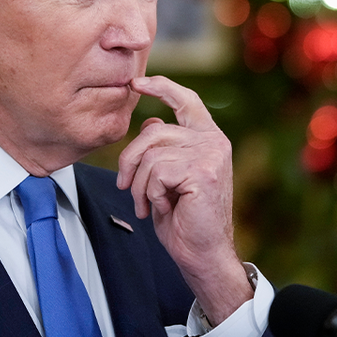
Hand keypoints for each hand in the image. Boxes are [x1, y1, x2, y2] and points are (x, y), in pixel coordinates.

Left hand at [117, 75, 252, 324]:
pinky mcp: (202, 171)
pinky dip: (150, 194)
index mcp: (208, 138)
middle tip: (124, 186)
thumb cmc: (185, 220)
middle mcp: (213, 141)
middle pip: (152, 132)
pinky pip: (155, 172)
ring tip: (149, 204)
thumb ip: (163, 149)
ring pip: (150, 154)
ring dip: (139, 185)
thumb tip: (148, 123)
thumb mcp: (168, 178)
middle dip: (129, 160)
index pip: (186, 100)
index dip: (161, 87)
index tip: (136, 82)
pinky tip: (164, 208)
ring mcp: (210, 154)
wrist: (203, 254)